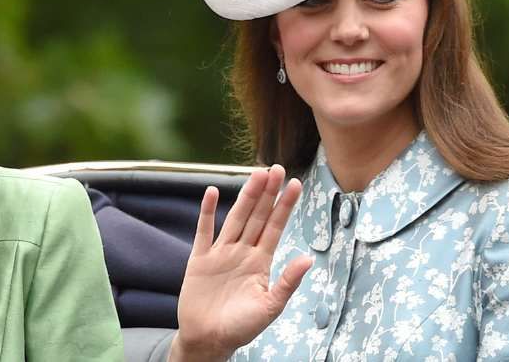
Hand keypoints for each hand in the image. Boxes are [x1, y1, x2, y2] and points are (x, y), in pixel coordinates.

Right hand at [170, 165, 312, 361]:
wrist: (208, 341)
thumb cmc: (241, 328)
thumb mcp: (270, 306)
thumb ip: (288, 282)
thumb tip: (309, 258)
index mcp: (260, 262)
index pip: (275, 227)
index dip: (284, 206)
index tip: (294, 184)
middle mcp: (242, 252)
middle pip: (257, 216)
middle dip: (267, 193)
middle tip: (276, 167)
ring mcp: (221, 254)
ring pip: (236, 218)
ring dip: (246, 196)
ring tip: (256, 174)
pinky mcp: (199, 260)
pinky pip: (204, 232)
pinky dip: (207, 212)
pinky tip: (212, 192)